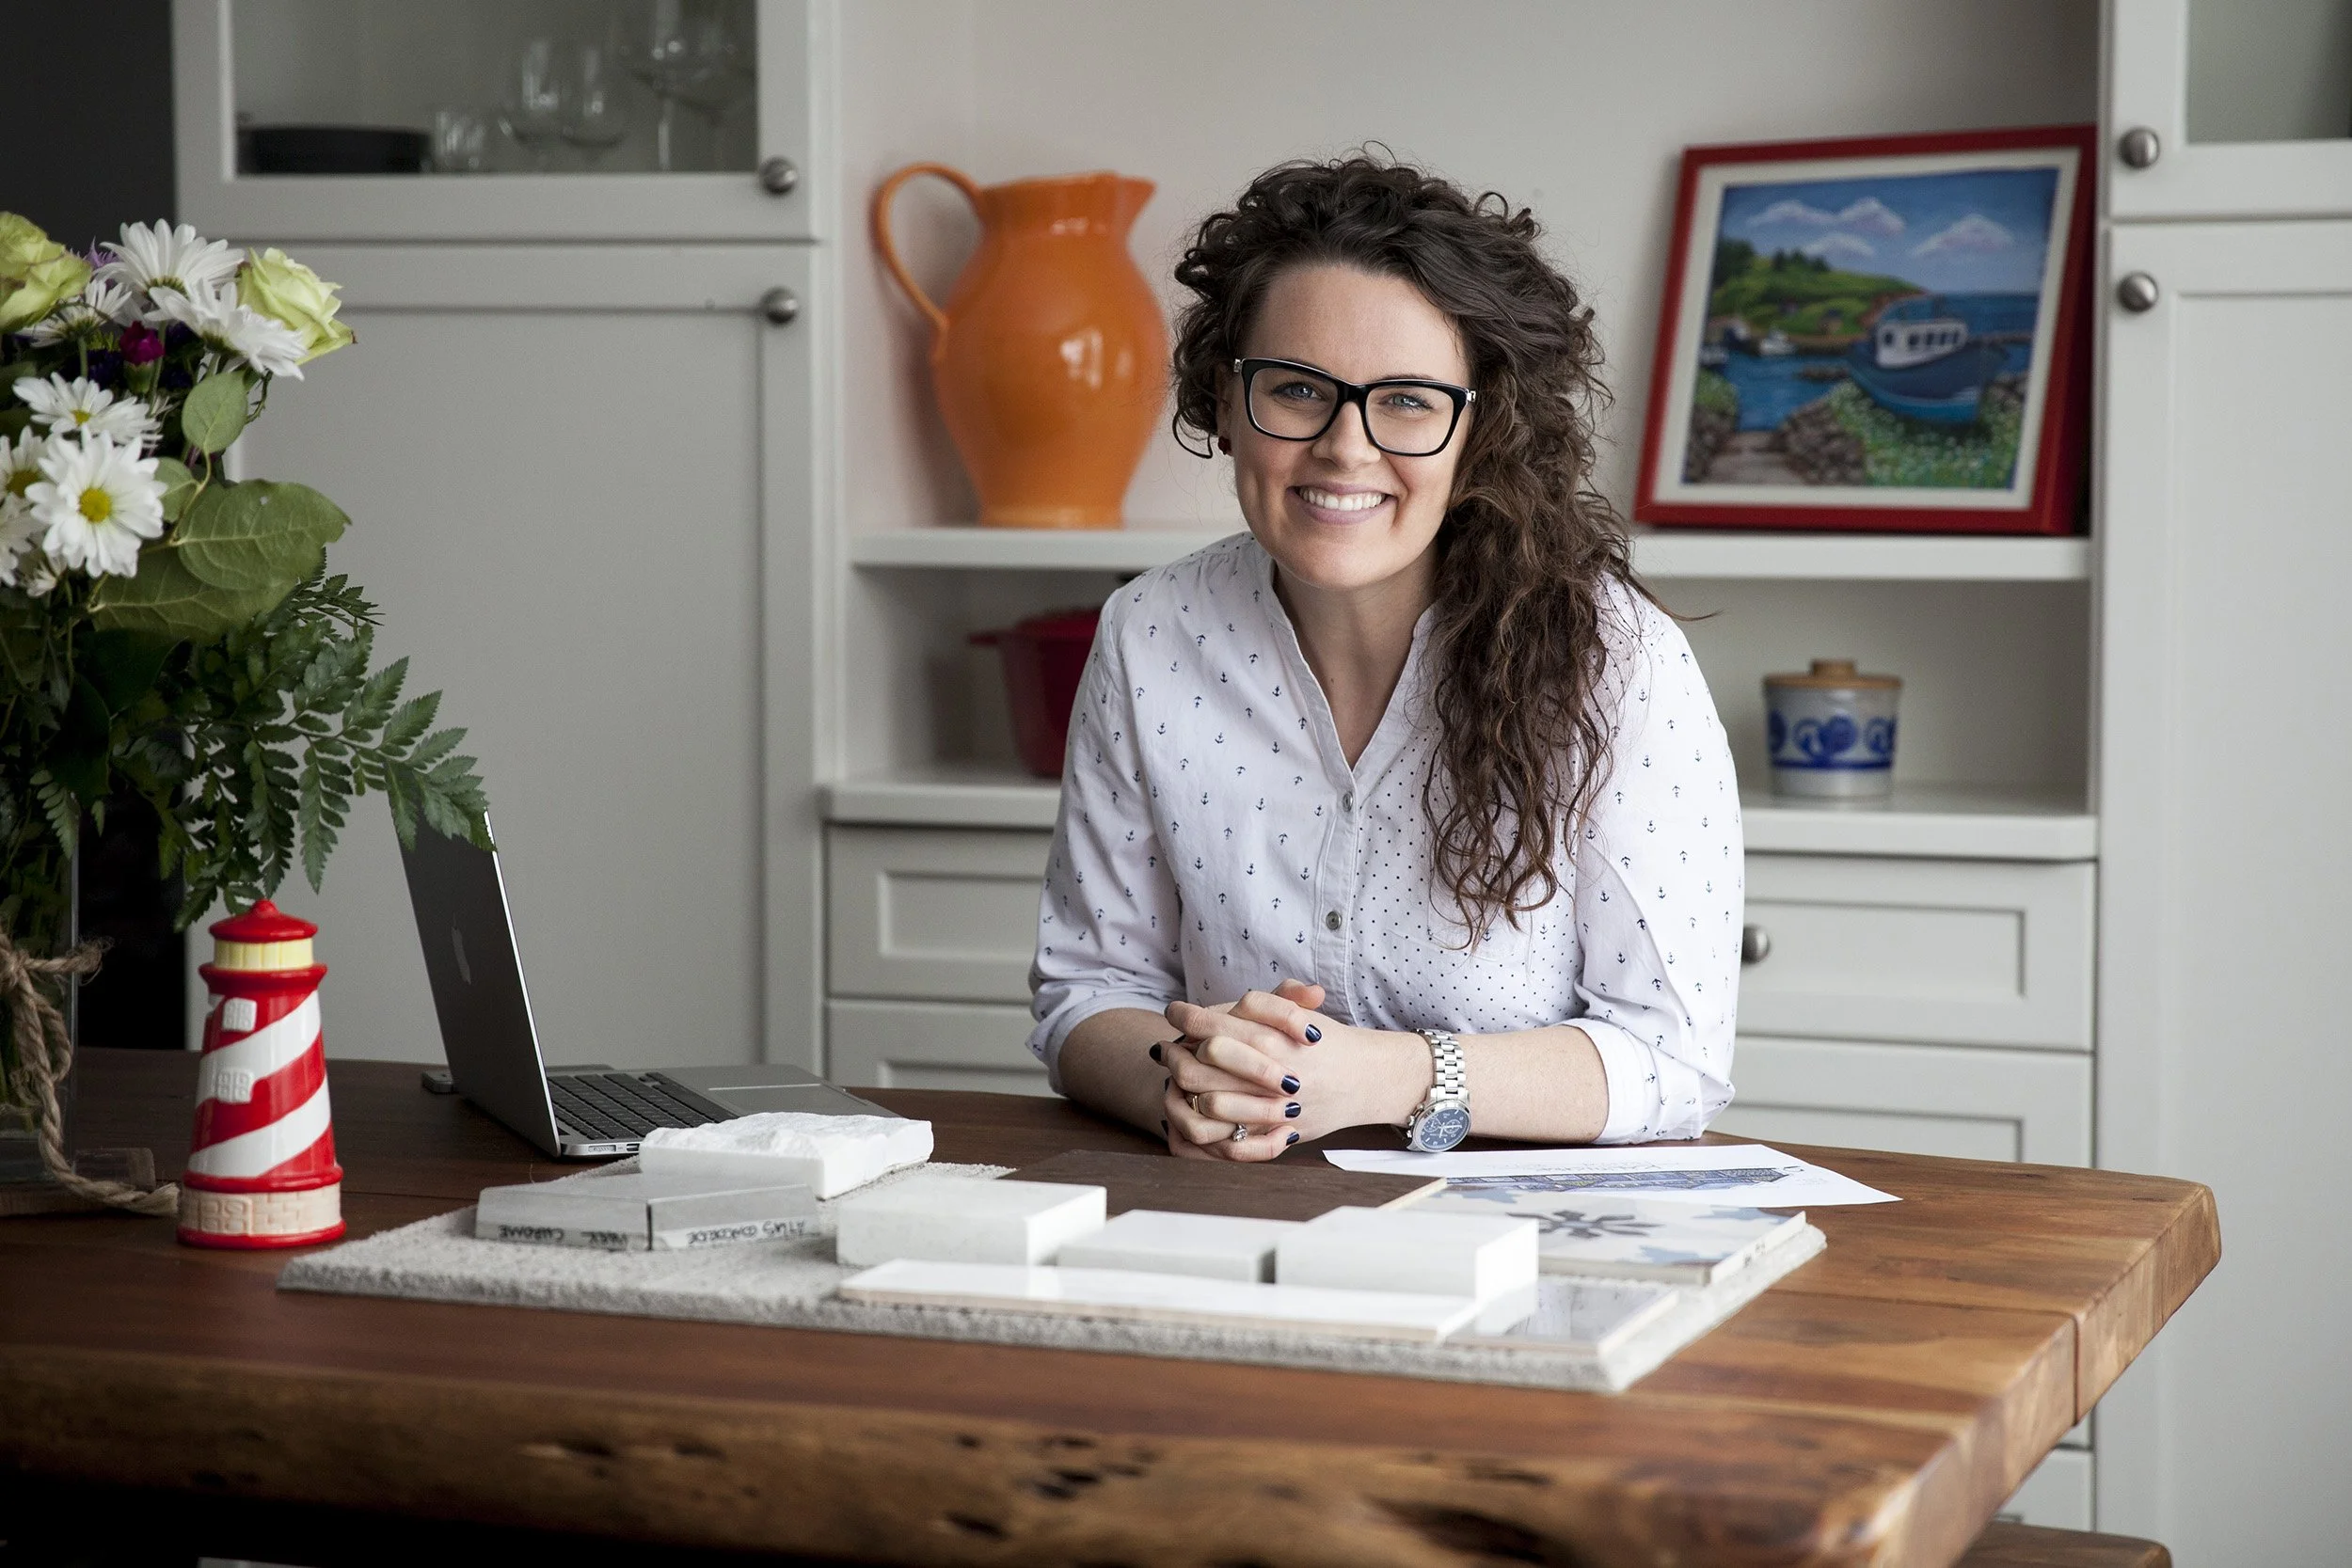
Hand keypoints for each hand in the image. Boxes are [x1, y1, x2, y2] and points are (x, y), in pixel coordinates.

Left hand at [1159, 980, 1424, 1161]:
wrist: (1371, 1078)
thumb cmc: (1329, 1042)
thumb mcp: (1299, 1011)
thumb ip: (1259, 1004)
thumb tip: (1212, 1010)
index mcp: (1274, 1036)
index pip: (1213, 1023)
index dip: (1185, 1015)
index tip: (1174, 1011)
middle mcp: (1273, 1071)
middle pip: (1203, 1064)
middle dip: (1178, 1054)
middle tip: (1167, 1047)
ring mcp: (1276, 1106)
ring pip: (1211, 1102)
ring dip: (1187, 1091)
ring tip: (1177, 1079)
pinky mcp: (1280, 1133)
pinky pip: (1233, 1140)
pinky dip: (1210, 1128)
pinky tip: (1200, 1112)